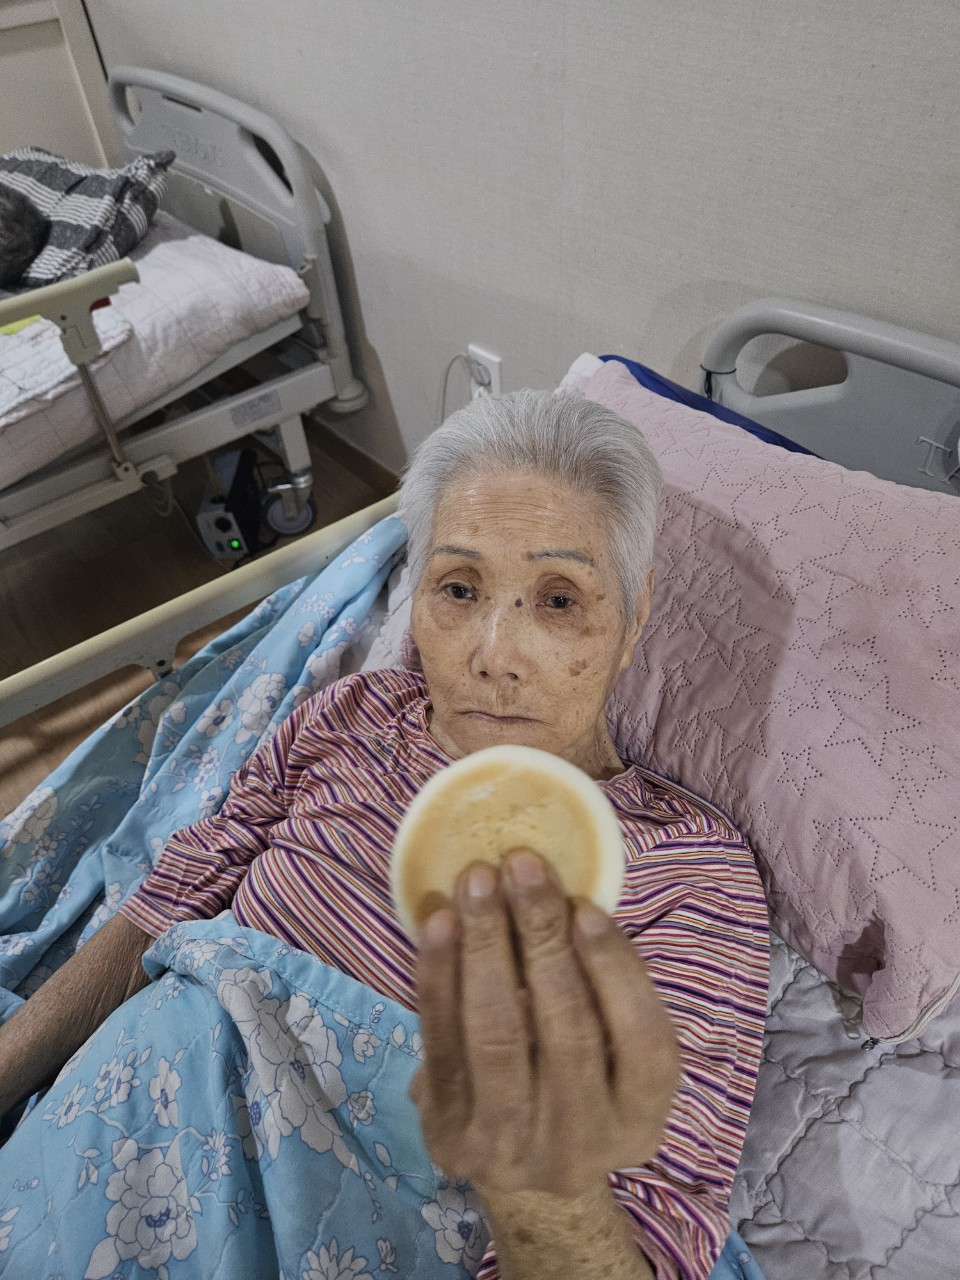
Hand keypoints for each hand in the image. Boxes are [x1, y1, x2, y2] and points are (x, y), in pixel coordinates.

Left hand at [410, 850, 681, 1200]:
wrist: (518, 1178)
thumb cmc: (570, 1083)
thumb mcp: (607, 1056)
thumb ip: (597, 990)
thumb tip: (558, 890)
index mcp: (640, 1118)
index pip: (644, 1043)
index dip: (616, 971)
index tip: (585, 906)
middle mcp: (584, 1143)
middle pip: (568, 1030)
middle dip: (542, 935)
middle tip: (521, 864)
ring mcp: (514, 1146)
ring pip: (500, 1034)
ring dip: (486, 944)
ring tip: (478, 880)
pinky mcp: (452, 1137)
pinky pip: (442, 1041)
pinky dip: (439, 974)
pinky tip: (440, 922)